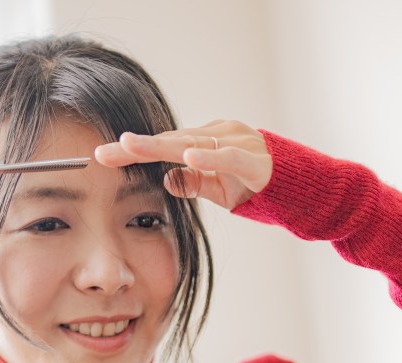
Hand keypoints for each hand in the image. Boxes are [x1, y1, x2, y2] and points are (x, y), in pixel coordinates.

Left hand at [93, 120, 271, 209]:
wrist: (298, 189)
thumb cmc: (255, 185)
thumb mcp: (218, 189)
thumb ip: (193, 183)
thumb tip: (166, 180)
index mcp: (206, 140)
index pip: (163, 145)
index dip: (133, 151)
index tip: (103, 156)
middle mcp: (218, 134)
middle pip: (170, 140)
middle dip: (136, 147)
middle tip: (106, 151)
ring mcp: (237, 143)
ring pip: (193, 143)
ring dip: (160, 146)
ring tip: (131, 147)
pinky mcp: (254, 160)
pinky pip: (227, 157)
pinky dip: (207, 157)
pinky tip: (186, 158)